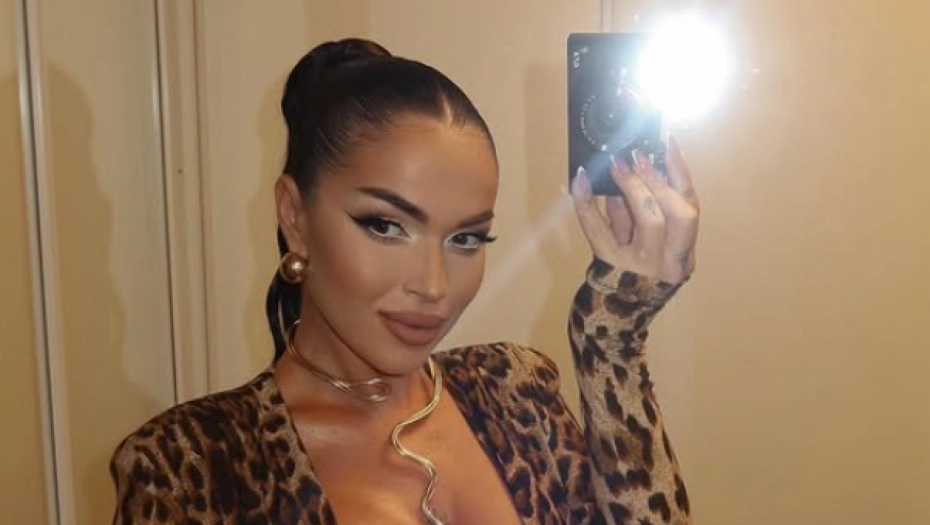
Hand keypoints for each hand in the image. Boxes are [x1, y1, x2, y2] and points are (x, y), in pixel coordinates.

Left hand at [571, 135, 699, 283]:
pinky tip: (579, 182)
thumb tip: (630, 165)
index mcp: (682, 254)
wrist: (612, 316)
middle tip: (638, 156)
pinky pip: (599, 231)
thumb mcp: (643, 244)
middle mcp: (670, 262)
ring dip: (633, 186)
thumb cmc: (631, 274)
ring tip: (615, 163)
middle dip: (660, 181)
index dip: (681, 172)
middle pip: (678, 214)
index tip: (668, 141)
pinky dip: (587, 203)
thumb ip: (640, 211)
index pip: (690, 206)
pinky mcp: (610, 267)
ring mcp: (642, 266)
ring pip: (650, 220)